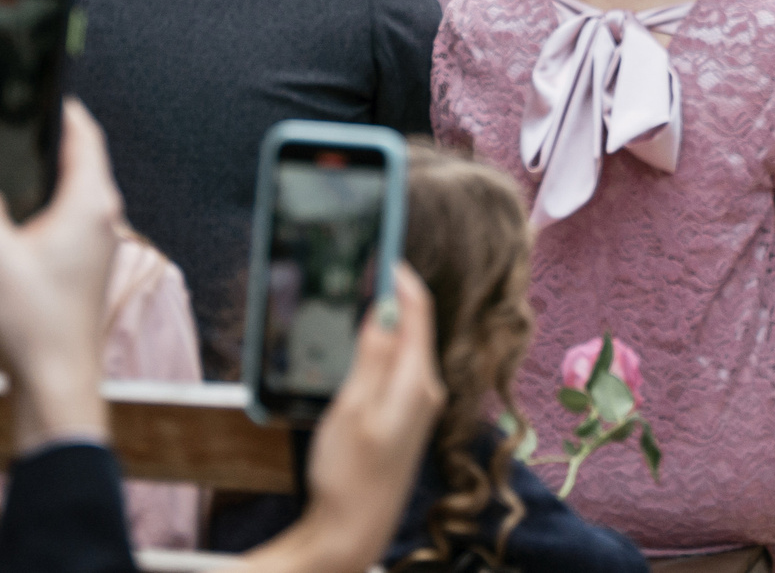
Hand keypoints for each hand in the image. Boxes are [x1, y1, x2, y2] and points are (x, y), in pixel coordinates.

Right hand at [0, 99, 119, 452]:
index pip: (83, 135)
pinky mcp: (64, 279)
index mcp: (90, 203)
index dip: (60, 109)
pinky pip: (22, 253)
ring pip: (29, 217)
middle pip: (53, 173)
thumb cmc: (35, 323)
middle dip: (10, 167)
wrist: (53, 388)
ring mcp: (82, 252)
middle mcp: (95, 222)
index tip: (38, 93)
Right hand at [256, 265, 446, 572]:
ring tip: (360, 290)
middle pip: (416, 324)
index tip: (383, 244)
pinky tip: (363, 339)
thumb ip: (373, 353)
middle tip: (365, 262)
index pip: (418, 311)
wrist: (353, 531)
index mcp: (416, 382)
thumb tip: (387, 304)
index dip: (400, 276)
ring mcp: (417, 405)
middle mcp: (425, 389)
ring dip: (388, 316)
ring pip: (407, 344)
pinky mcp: (405, 418)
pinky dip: (384, 342)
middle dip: (393, 291)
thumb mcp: (353, 407)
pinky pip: (400, 365)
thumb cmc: (349, 474)